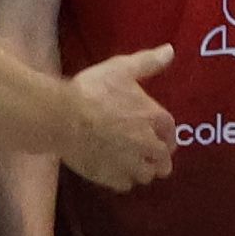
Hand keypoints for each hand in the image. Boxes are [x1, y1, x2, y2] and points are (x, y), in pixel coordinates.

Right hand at [55, 47, 180, 192]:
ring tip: (129, 164)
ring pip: (145, 176)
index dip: (166, 136)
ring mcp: (129, 164)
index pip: (171, 132)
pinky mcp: (110, 177)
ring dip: (141, 170)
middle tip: (148, 156)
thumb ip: (148, 62)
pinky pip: (124, 185)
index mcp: (154, 118)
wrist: (63, 119)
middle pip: (163, 162)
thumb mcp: (121, 69)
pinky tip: (112, 170)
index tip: (162, 138)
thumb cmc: (93, 91)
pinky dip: (122, 179)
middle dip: (158, 159)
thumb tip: (170, 51)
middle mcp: (148, 145)